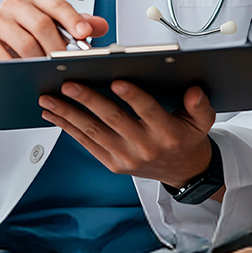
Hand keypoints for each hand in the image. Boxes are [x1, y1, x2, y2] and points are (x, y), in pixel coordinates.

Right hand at [0, 0, 106, 106]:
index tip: (86, 34)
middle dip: (59, 48)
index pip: (57, 5)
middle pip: (42, 25)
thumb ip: (76, 23)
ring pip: (25, 44)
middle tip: (70, 64)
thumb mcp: (49, 23)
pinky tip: (27, 77)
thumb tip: (101, 26)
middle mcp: (14, 4)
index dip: (73, 19)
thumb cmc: (21, 30)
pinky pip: (4, 59)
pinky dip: (18, 70)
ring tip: (51, 72)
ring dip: (41, 62)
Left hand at [38, 81, 216, 186]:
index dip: (133, 96)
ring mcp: (126, 157)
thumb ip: (200, 105)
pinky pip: (86, 144)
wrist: (183, 172)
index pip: (148, 111)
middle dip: (88, 101)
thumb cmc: (187, 138)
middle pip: (113, 120)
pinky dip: (68, 128)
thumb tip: (195, 91)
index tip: (117, 80)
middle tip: (69, 84)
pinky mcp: (112, 164)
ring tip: (48, 99)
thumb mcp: (202, 121)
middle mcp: (145, 147)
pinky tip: (53, 114)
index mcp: (167, 133)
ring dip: (68, 114)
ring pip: (93, 132)